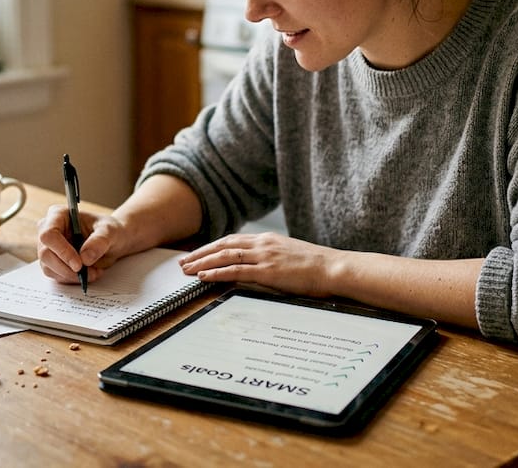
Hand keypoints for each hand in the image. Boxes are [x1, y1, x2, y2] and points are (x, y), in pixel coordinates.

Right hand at [36, 205, 129, 284]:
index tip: (78, 264)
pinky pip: (56, 275)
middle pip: (45, 254)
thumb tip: (85, 257)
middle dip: (67, 268)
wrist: (112, 242)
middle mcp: (48, 230)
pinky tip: (88, 273)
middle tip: (87, 273)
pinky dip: (72, 279)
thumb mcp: (110, 231)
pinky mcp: (52, 262)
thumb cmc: (108, 230)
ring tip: (93, 272)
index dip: (62, 251)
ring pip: (49, 268)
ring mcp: (48, 247)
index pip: (49, 234)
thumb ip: (99, 241)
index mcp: (58, 215)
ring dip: (72, 275)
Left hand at [178, 232, 341, 296]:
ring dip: (202, 263)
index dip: (212, 247)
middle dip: (201, 253)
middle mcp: (263, 244)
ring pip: (224, 256)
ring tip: (186, 270)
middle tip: (183, 262)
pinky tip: (203, 277)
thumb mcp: (291, 257)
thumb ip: (273, 259)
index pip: (233, 240)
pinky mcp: (267, 271)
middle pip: (223, 245)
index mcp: (268, 240)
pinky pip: (235, 270)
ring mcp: (264, 256)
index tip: (198, 254)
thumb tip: (260, 268)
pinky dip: (216, 273)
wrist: (334, 268)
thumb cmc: (318, 267)